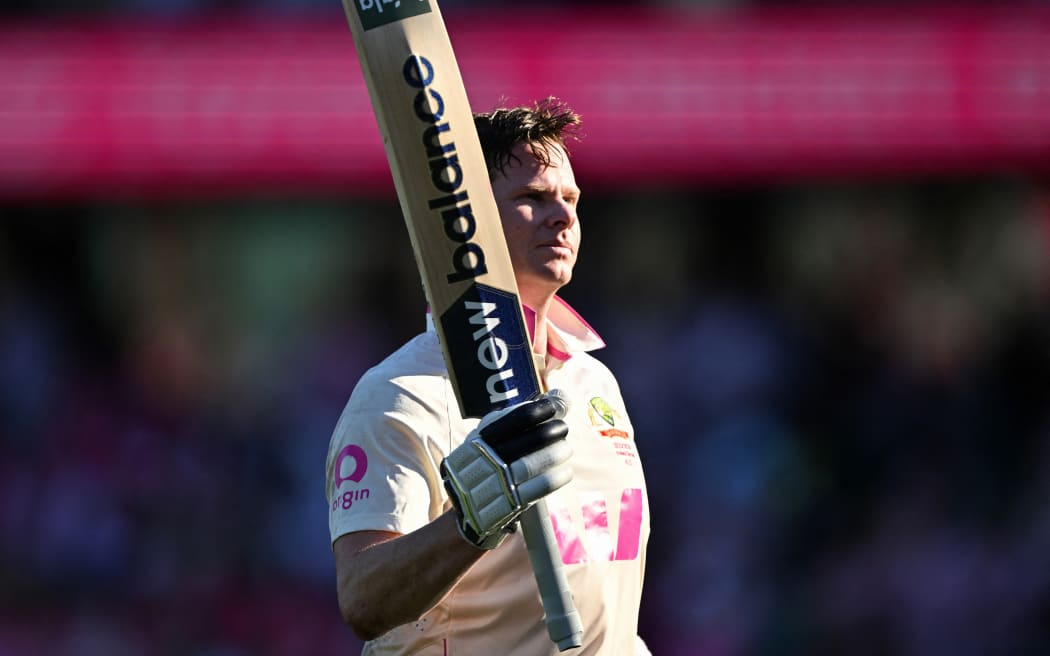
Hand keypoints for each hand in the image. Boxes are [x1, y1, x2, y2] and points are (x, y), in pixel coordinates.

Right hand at [441, 390, 572, 548]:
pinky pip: (539, 488)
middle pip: (532, 438)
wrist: (465, 506)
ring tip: (566, 449)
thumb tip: (561, 395)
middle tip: (562, 429)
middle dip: (554, 430)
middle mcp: (486, 457)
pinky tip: (565, 471)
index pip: (520, 416)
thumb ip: (522, 416)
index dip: (545, 409)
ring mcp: (496, 481)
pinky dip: (556, 477)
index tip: (556, 407)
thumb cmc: (486, 462)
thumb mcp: (491, 436)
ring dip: (558, 453)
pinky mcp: (508, 504)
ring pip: (535, 463)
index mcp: (482, 436)